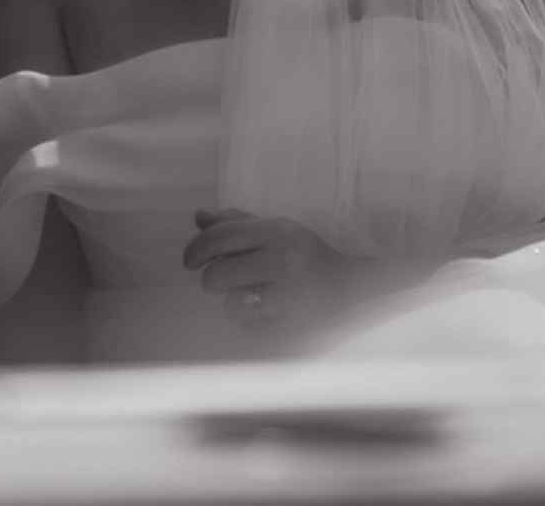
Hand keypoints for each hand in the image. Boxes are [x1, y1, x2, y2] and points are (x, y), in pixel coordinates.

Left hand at [180, 208, 354, 330]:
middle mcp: (283, 262)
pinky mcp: (292, 328)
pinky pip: (249, 329)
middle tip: (223, 280)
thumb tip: (199, 217)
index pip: (220, 237)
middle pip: (216, 276)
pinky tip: (270, 313)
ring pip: (230, 306)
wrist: (354, 291)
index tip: (189, 261)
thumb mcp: (277, 230)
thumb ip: (237, 222)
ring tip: (254, 297)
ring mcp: (289, 298)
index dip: (196, 249)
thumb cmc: (307, 257)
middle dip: (214, 279)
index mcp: (278, 232)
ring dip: (235, 303)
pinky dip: (251, 323)